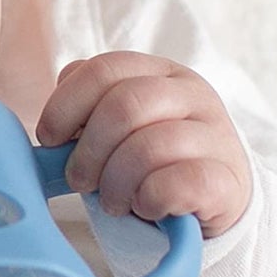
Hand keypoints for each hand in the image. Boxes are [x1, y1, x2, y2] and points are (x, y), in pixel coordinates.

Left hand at [37, 50, 253, 235]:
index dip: (65, 105)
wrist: (213, 199)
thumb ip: (88, 111)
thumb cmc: (150, 162)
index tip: (49, 139)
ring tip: (113, 200)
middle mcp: (192, 94)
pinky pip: (174, 185)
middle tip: (79, 181)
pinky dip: (148, 201)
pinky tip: (147, 207)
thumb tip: (53, 126)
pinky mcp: (227, 180)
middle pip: (124, 106)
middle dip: (89, 151)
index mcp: (159, 72)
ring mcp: (216, 134)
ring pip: (148, 147)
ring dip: (116, 183)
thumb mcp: (119, 128)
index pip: (103, 69)